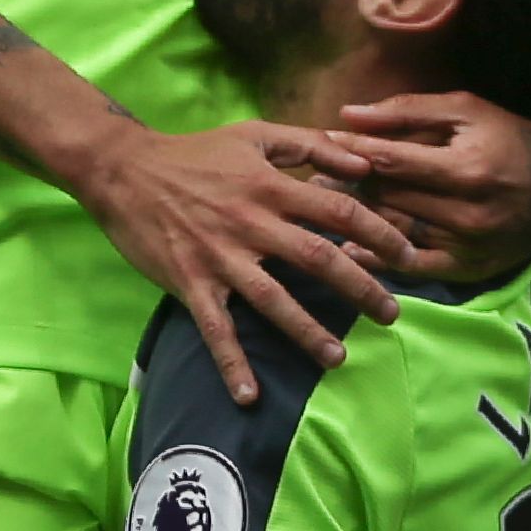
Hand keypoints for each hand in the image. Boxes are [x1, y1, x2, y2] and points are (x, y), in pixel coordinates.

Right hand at [63, 117, 404, 404]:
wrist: (124, 170)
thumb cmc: (195, 153)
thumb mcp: (255, 135)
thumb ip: (311, 146)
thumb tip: (363, 163)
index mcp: (271, 187)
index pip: (338, 210)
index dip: (378, 233)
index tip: (407, 256)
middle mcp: (251, 223)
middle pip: (317, 258)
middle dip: (359, 289)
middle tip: (391, 315)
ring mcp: (220, 257)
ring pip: (273, 299)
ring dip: (307, 332)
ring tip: (338, 358)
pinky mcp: (191, 283)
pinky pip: (215, 329)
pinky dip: (232, 363)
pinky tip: (249, 395)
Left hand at [333, 94, 530, 275]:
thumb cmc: (508, 136)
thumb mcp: (464, 110)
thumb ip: (405, 112)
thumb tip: (347, 115)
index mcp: (467, 169)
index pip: (393, 161)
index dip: (352, 153)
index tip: (321, 145)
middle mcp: (470, 213)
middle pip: (390, 199)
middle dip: (347, 186)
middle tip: (311, 177)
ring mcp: (471, 246)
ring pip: (398, 231)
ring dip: (357, 220)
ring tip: (321, 207)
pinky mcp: (472, 268)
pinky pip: (416, 268)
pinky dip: (381, 261)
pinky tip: (350, 251)